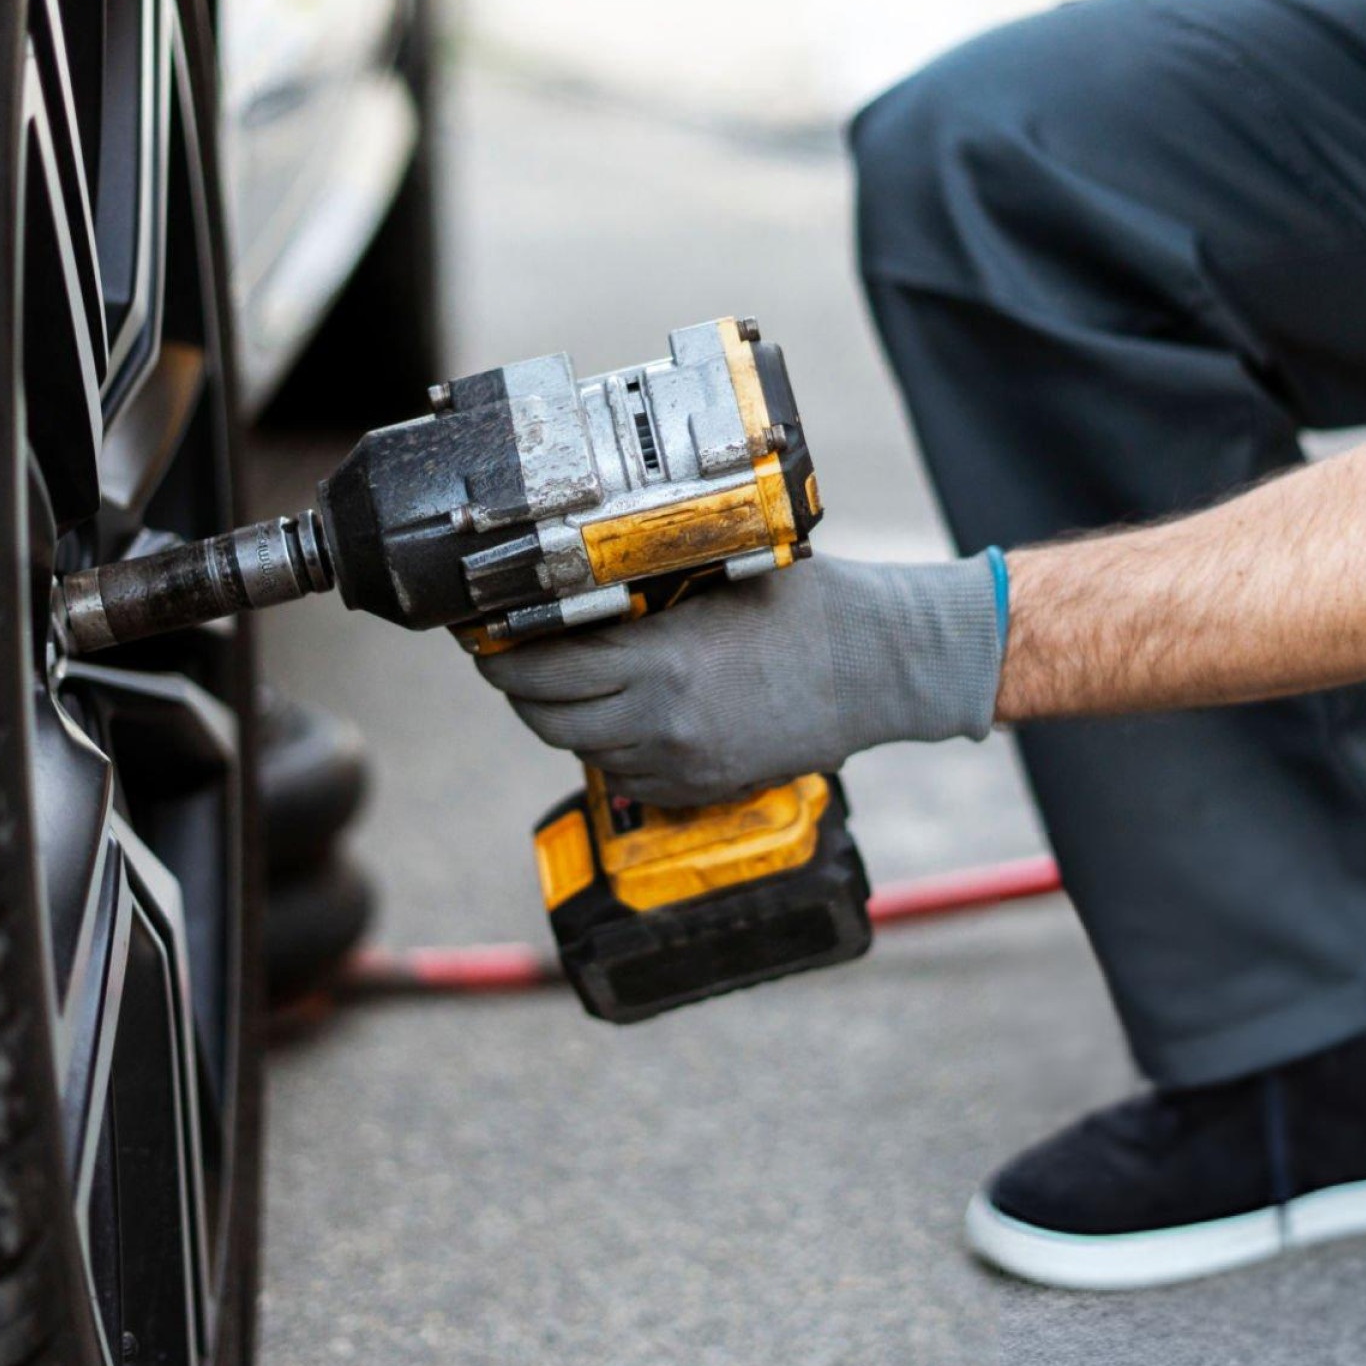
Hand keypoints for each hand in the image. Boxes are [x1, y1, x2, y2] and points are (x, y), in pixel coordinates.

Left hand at [475, 553, 1005, 804]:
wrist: (879, 667)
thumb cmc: (808, 606)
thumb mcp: (716, 579)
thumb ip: (645, 593)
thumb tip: (573, 589)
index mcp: (660, 663)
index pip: (544, 673)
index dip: (502, 660)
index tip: (485, 641)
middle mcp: (662, 724)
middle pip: (548, 722)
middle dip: (521, 693)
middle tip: (511, 661)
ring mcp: (683, 764)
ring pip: (585, 752)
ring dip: (567, 721)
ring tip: (569, 685)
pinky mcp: (705, 787)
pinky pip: (629, 775)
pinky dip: (613, 748)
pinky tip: (626, 715)